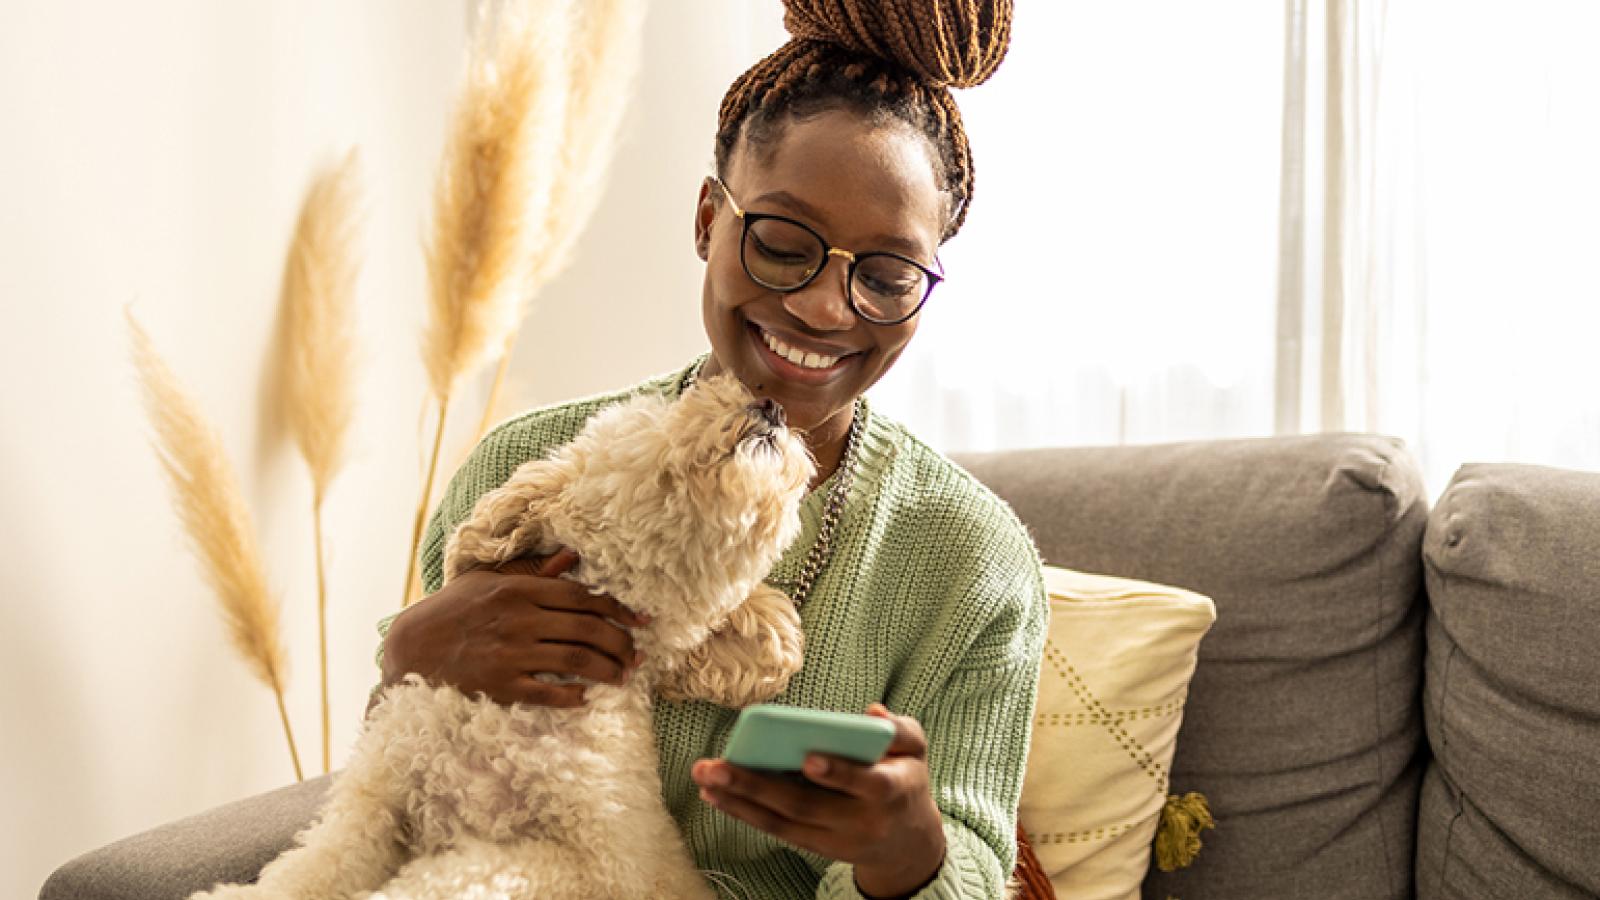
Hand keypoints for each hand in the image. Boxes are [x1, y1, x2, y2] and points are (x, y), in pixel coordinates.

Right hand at [378, 548, 648, 707]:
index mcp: (518, 591)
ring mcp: (510, 654)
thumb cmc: (453, 610)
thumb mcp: (489, 581)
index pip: (582, 597)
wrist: (411, 648)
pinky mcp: (499, 686)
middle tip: (638, 655)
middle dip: (621, 643)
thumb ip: (533, 571)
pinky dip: (572, 696)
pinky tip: (586, 697)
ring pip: (575, 662)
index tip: (641, 621)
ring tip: (623, 676)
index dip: (618, 609)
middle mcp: (518, 620)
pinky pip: (547, 693)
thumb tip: (573, 557)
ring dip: (607, 670)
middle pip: (586, 629)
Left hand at [691, 704, 946, 897]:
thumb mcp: (916, 749)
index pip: (867, 783)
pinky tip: (716, 796)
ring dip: (739, 802)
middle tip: (716, 768)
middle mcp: (861, 820)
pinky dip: (745, 814)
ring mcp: (836, 839)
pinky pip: (778, 831)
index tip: (808, 758)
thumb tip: (873, 713)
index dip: (839, 772)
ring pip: (784, 822)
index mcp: (892, 790)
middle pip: (806, 804)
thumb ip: (902, 729)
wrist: (907, 841)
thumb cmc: (905, 778)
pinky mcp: (816, 846)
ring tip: (705, 780)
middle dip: (758, 785)